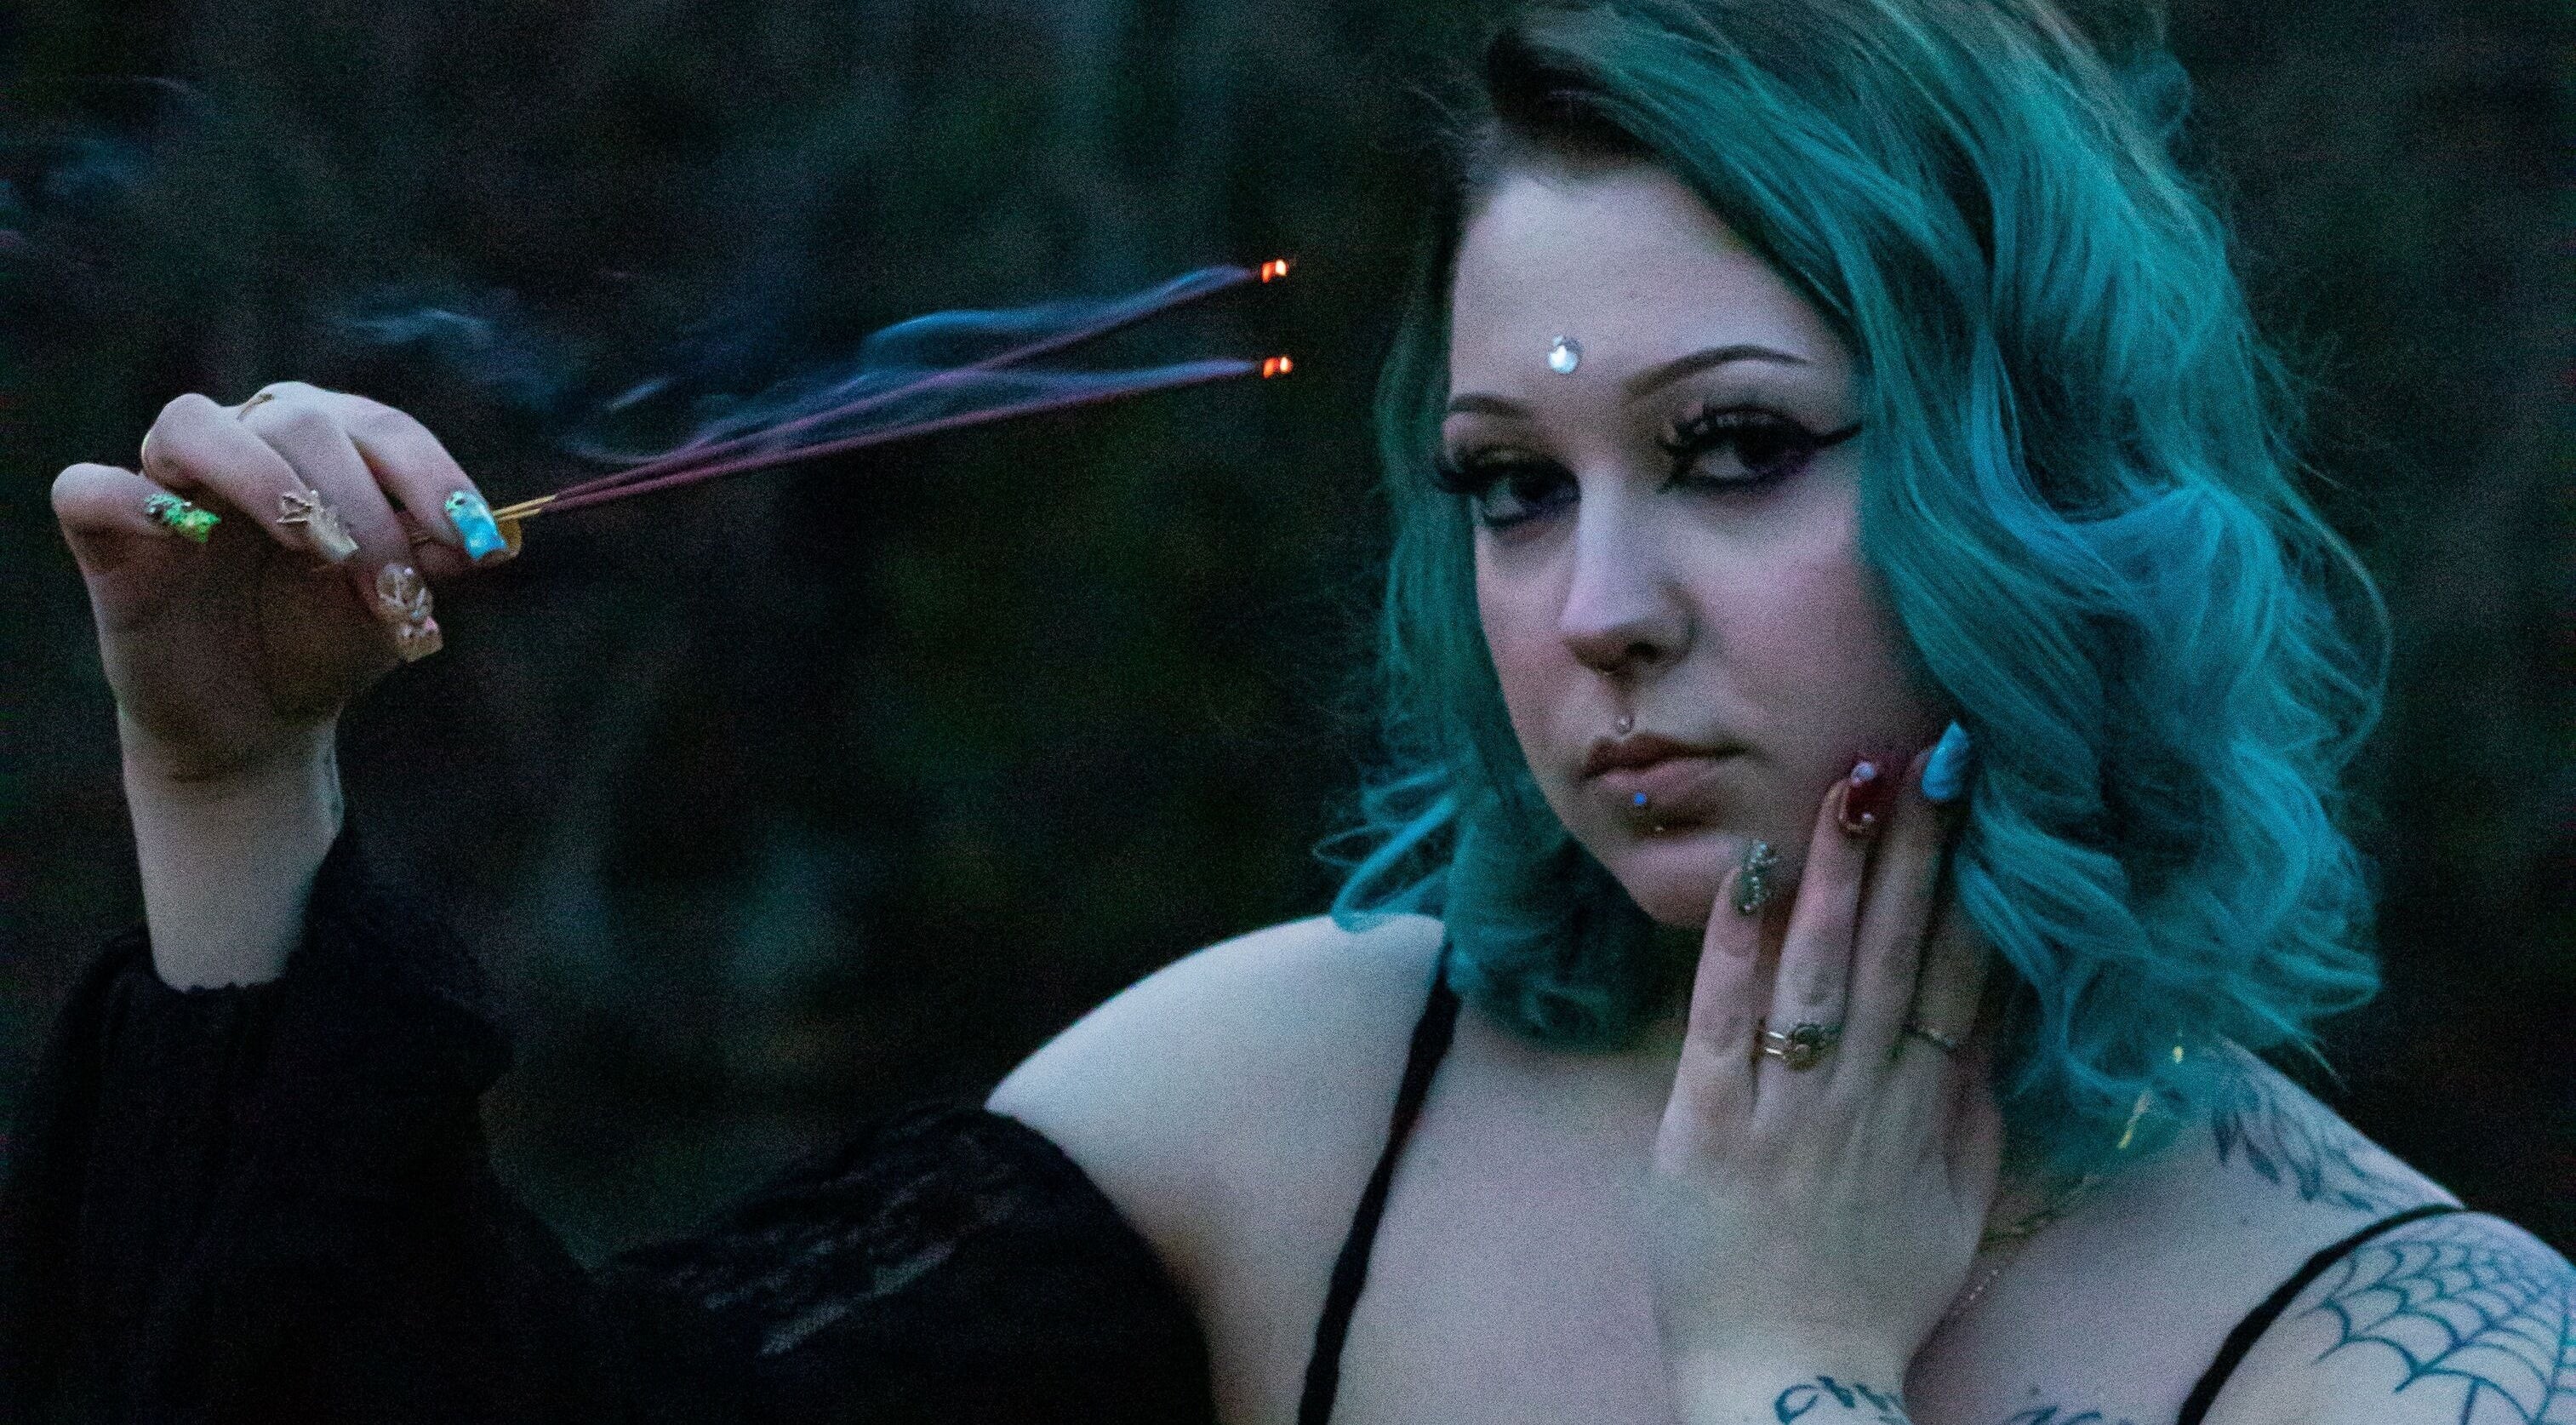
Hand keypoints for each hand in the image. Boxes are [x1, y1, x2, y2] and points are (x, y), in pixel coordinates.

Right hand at [51, 383, 498, 783]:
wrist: (257, 723)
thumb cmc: (325, 645)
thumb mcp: (393, 607)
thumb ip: (433, 561)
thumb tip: (500, 538)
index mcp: (325, 447)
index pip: (379, 427)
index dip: (432, 476)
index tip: (476, 540)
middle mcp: (247, 444)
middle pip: (299, 422)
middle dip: (361, 504)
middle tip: (388, 583)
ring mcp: (169, 483)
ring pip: (194, 423)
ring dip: (265, 479)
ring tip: (315, 548)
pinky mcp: (105, 535)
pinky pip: (90, 488)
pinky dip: (134, 502)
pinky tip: (185, 537)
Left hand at [1639, 745, 2000, 1419]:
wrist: (1790, 1388)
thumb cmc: (1876, 1295)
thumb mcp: (1959, 1206)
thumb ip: (1979, 1109)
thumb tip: (1999, 1015)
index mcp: (1929, 1111)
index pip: (1962, 974)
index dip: (1976, 883)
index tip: (1991, 798)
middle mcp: (1865, 1100)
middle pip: (1898, 953)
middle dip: (1918, 848)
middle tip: (1933, 749)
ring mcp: (1786, 1113)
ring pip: (1821, 973)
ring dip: (1840, 873)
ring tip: (1855, 781)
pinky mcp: (1705, 1132)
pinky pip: (1724, 1024)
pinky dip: (1737, 948)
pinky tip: (1751, 874)